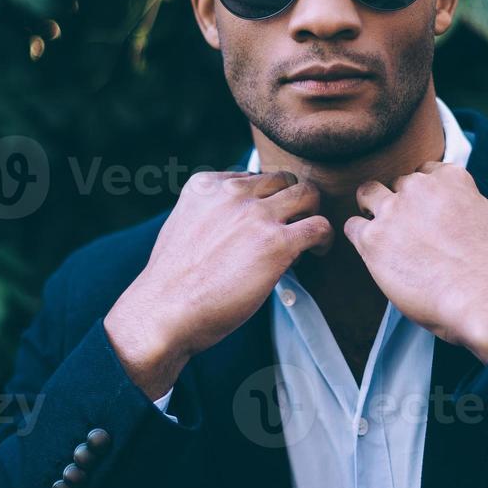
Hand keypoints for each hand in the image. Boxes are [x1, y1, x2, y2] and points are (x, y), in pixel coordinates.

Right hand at [104, 171, 332, 397]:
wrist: (163, 310)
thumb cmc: (172, 282)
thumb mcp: (182, 227)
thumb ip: (210, 216)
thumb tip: (233, 226)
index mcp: (206, 185)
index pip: (254, 177)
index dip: (267, 199)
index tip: (268, 221)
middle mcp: (233, 193)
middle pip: (284, 180)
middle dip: (293, 201)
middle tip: (295, 226)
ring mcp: (256, 216)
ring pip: (307, 194)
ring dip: (312, 214)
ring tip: (309, 238)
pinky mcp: (277, 243)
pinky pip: (319, 226)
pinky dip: (323, 238)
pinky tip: (317, 252)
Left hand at [343, 162, 487, 363]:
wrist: (479, 292)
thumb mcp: (485, 217)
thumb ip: (463, 204)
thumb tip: (451, 210)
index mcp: (451, 179)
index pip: (427, 170)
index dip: (423, 193)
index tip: (425, 210)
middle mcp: (419, 187)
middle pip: (398, 183)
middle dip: (401, 202)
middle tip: (406, 229)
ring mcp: (393, 210)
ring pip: (368, 193)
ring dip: (372, 210)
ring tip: (382, 234)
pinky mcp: (373, 237)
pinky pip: (353, 226)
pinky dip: (360, 237)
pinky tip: (372, 252)